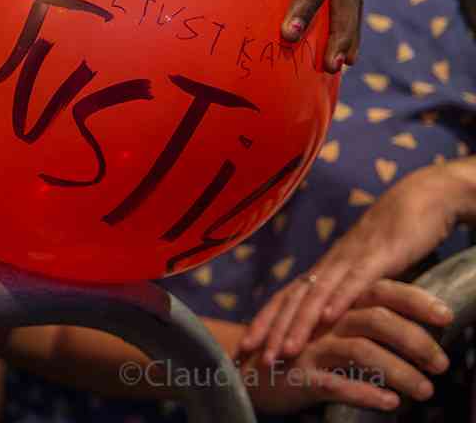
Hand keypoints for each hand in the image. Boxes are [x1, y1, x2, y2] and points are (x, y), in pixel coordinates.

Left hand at [242, 165, 461, 360]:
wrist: (419, 200)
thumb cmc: (392, 239)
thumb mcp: (366, 272)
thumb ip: (349, 292)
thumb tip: (335, 320)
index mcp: (324, 269)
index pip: (286, 298)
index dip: (266, 322)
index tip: (246, 347)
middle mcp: (329, 265)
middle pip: (293, 300)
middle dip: (273, 330)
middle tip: (255, 357)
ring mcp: (350, 260)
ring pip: (318, 295)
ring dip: (300, 323)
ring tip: (286, 349)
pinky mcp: (378, 256)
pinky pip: (355, 281)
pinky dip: (339, 300)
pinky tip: (327, 318)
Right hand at [243, 288, 449, 414]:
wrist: (247, 373)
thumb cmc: (298, 353)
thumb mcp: (330, 331)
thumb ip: (361, 322)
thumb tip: (410, 327)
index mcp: (334, 305)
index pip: (381, 291)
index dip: (415, 300)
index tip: (447, 315)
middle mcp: (323, 321)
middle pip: (375, 318)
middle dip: (415, 340)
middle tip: (442, 364)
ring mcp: (311, 347)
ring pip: (361, 351)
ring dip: (399, 371)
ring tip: (425, 391)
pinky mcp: (301, 374)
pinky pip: (337, 383)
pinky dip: (365, 393)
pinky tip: (390, 403)